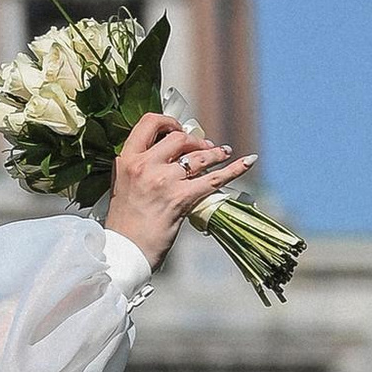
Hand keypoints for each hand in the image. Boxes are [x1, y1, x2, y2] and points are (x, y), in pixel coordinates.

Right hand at [108, 112, 254, 267]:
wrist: (124, 250)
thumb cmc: (124, 223)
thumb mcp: (123, 186)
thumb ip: (140, 167)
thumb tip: (166, 155)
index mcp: (127, 160)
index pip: (149, 123)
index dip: (168, 121)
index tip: (176, 129)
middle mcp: (145, 166)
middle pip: (178, 138)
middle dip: (195, 141)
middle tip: (203, 147)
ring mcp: (164, 181)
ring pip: (199, 156)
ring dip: (215, 153)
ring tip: (222, 152)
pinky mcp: (182, 198)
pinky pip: (215, 179)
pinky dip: (235, 169)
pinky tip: (248, 161)